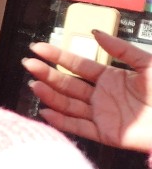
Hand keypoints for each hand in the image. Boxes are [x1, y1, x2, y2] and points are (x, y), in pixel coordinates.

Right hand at [22, 32, 151, 152]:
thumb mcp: (148, 63)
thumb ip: (121, 49)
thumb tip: (95, 33)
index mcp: (111, 77)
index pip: (77, 65)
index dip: (57, 56)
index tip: (38, 48)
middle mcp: (102, 96)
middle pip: (68, 84)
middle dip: (47, 74)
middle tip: (29, 64)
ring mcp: (102, 115)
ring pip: (69, 105)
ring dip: (50, 95)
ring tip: (35, 85)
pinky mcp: (107, 134)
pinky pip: (80, 128)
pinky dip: (62, 122)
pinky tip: (46, 112)